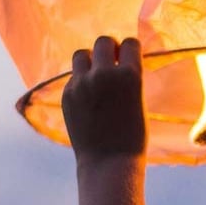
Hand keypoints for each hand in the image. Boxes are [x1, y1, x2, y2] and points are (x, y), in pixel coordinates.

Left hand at [62, 36, 147, 158]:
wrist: (109, 162)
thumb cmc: (132, 134)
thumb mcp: (138, 99)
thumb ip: (127, 76)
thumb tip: (116, 57)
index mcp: (130, 75)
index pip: (129, 43)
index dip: (129, 50)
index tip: (128, 59)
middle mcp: (105, 74)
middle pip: (103, 42)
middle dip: (109, 49)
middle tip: (111, 63)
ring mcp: (83, 84)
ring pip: (81, 54)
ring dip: (90, 60)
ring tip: (96, 76)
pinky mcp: (67, 95)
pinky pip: (73, 76)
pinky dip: (81, 81)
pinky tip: (88, 99)